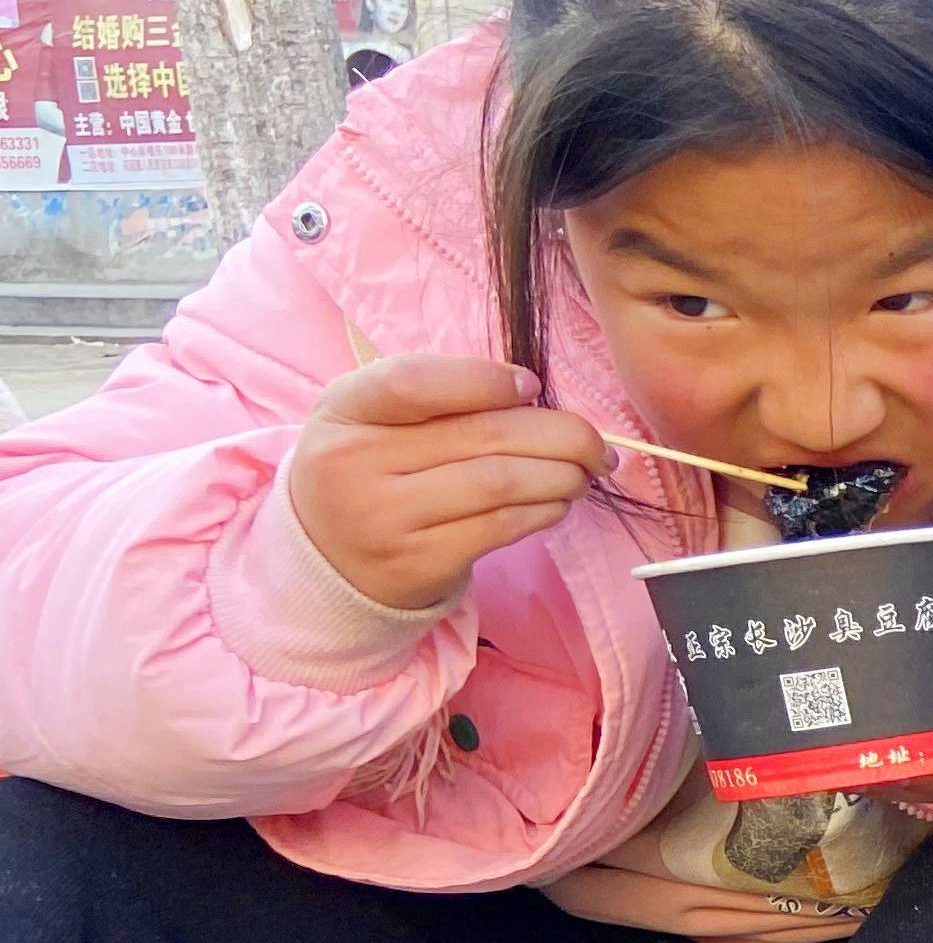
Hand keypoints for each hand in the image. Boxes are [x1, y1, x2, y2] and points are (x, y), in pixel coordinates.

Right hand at [285, 353, 605, 609]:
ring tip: (584, 472)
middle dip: (560, 434)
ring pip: (501, 483)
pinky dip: (545, 509)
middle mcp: (356, 462)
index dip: (484, 380)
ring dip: (562, 475)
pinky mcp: (419, 562)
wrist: (327, 559)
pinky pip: (502, 527)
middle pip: (482, 435)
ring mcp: (386, 518)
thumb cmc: (371, 471)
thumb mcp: (375, 419)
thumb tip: (533, 393)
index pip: (412, 382)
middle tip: (595, 443)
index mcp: (345, 409)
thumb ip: (439, 396)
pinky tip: (558, 502)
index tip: (531, 386)